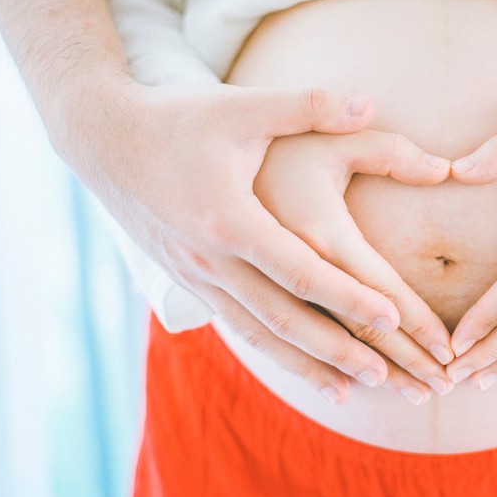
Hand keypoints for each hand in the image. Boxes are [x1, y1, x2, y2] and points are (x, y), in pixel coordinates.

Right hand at [72, 81, 428, 403]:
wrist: (104, 139)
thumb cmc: (180, 120)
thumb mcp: (244, 106)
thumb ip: (309, 106)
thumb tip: (368, 104)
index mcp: (231, 218)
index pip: (300, 269)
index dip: (347, 296)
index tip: (392, 319)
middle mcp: (212, 259)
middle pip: (283, 317)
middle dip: (337, 349)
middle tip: (387, 376)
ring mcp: (197, 276)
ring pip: (259, 333)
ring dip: (306, 364)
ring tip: (349, 391)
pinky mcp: (190, 282)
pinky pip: (238, 327)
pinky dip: (273, 352)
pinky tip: (300, 367)